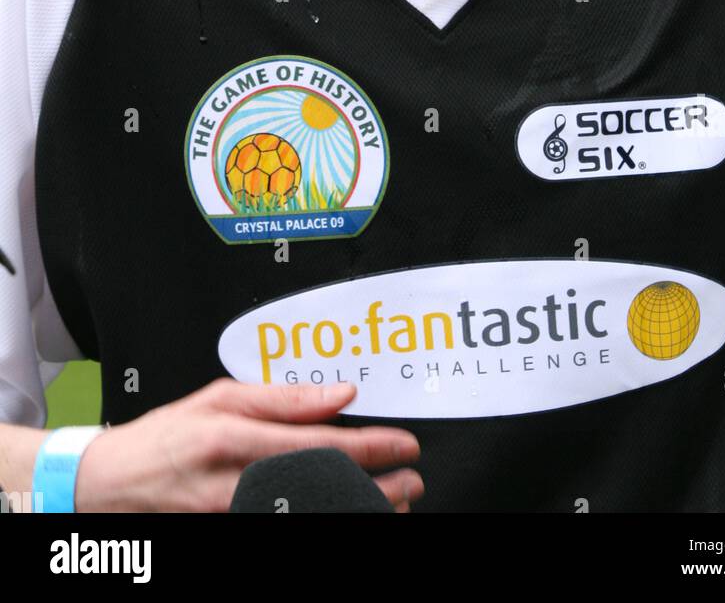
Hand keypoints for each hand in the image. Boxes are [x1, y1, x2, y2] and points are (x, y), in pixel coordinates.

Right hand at [74, 379, 422, 512]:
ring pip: (306, 515)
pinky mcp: (225, 535)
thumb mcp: (220, 398)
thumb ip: (284, 396)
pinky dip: (322, 522)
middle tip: (412, 481)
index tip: (404, 445)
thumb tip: (341, 392)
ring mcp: (228, 519)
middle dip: (375, 488)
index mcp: (232, 437)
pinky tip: (348, 516)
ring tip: (394, 506)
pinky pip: (282, 527)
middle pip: (319, 488)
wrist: (109, 484)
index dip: (368, 447)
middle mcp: (231, 484)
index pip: (316, 444)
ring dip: (356, 513)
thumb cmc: (168, 436)